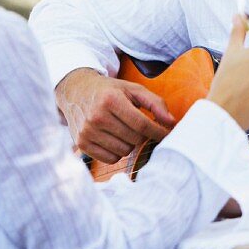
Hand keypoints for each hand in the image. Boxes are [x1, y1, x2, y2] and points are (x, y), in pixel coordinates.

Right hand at [55, 68, 175, 163]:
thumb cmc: (110, 91)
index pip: (142, 124)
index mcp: (111, 100)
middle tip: (137, 125)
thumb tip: (171, 122)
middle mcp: (97, 117)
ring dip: (129, 143)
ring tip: (123, 129)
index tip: (167, 134)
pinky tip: (113, 138)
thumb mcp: (133, 89)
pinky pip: (110, 159)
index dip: (158, 132)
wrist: (76, 91)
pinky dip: (117, 152)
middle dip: (142, 134)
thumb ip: (155, 103)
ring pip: (124, 151)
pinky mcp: (81, 144)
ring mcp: (87, 132)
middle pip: (134, 139)